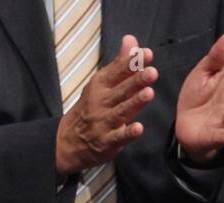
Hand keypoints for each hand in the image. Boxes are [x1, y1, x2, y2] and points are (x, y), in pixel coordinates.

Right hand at [55, 35, 156, 176]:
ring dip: (135, 102)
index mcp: (100, 85)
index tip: (146, 53)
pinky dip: (128, 133)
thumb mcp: (103, 83)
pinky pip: (118, 137)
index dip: (131, 63)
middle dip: (136, 80)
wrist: (70, 139)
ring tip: (149, 93)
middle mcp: (101, 101)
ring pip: (121, 111)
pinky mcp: (107, 141)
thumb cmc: (93, 106)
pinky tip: (139, 128)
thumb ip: (120, 63)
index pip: (117, 72)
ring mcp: (103, 122)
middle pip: (121, 90)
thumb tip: (131, 39)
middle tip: (152, 72)